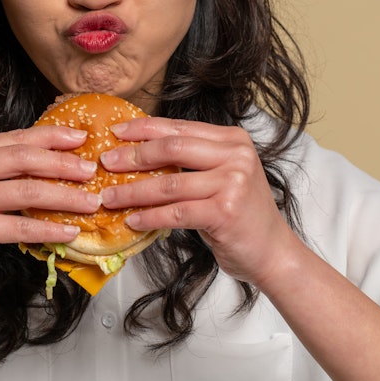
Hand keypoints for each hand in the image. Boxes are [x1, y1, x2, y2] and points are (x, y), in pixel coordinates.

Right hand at [0, 126, 101, 301]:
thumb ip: (2, 170)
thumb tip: (55, 159)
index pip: (15, 138)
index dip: (51, 137)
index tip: (80, 139)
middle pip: (24, 158)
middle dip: (63, 163)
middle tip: (91, 170)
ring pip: (28, 190)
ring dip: (65, 197)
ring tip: (90, 202)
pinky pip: (22, 225)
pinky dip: (50, 229)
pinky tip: (70, 231)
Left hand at [100, 118, 299, 288]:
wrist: (273, 251)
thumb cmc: (243, 215)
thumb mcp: (223, 176)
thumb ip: (194, 160)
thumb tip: (140, 153)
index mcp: (233, 140)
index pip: (179, 128)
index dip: (143, 129)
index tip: (116, 133)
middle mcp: (236, 156)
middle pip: (171, 148)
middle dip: (133, 156)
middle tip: (106, 164)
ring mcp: (232, 183)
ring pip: (168, 183)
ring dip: (133, 191)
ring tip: (109, 197)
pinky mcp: (224, 212)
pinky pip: (175, 213)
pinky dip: (149, 217)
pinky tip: (132, 220)